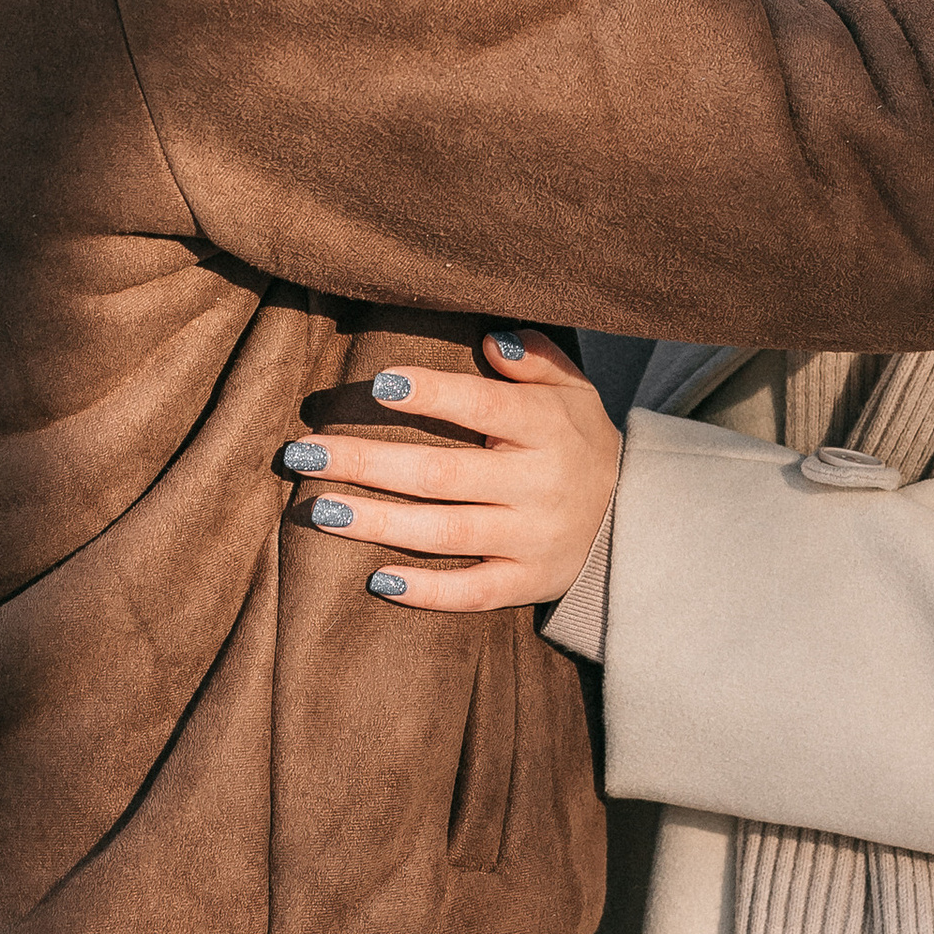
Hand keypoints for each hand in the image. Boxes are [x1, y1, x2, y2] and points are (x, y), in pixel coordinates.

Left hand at [280, 330, 621, 613]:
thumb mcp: (571, 389)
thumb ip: (535, 358)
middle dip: (367, 461)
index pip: (484, 406)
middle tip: (302, 452)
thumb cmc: (576, 439)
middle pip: (443, 473)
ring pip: (447, 533)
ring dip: (378, 521)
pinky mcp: (527, 583)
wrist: (631, 519)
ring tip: (319, 509)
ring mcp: (533, 539)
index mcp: (547, 427)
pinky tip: (377, 580)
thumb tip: (491, 339)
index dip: (433, 394)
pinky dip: (427, 592)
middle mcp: (540, 484)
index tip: (377, 383)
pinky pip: (473, 593)